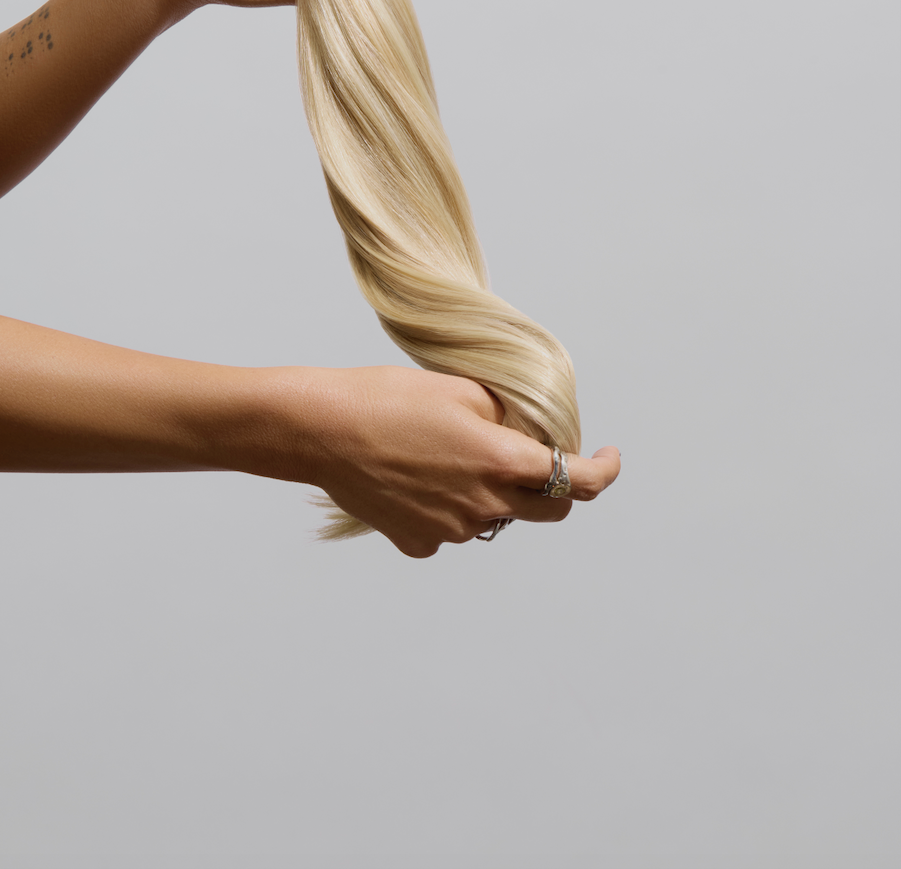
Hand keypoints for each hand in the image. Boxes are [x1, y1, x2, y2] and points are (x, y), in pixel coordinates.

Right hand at [291, 365, 621, 557]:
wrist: (323, 431)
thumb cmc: (388, 398)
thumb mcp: (462, 388)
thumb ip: (507, 416)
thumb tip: (528, 432)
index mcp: (502, 461)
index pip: (579, 481)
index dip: (605, 471)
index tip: (609, 457)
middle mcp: (484, 505)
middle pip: (547, 510)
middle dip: (555, 487)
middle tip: (537, 458)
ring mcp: (451, 531)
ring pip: (494, 516)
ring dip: (492, 492)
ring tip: (447, 454)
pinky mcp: (419, 544)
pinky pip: (451, 529)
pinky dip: (448, 507)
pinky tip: (418, 478)